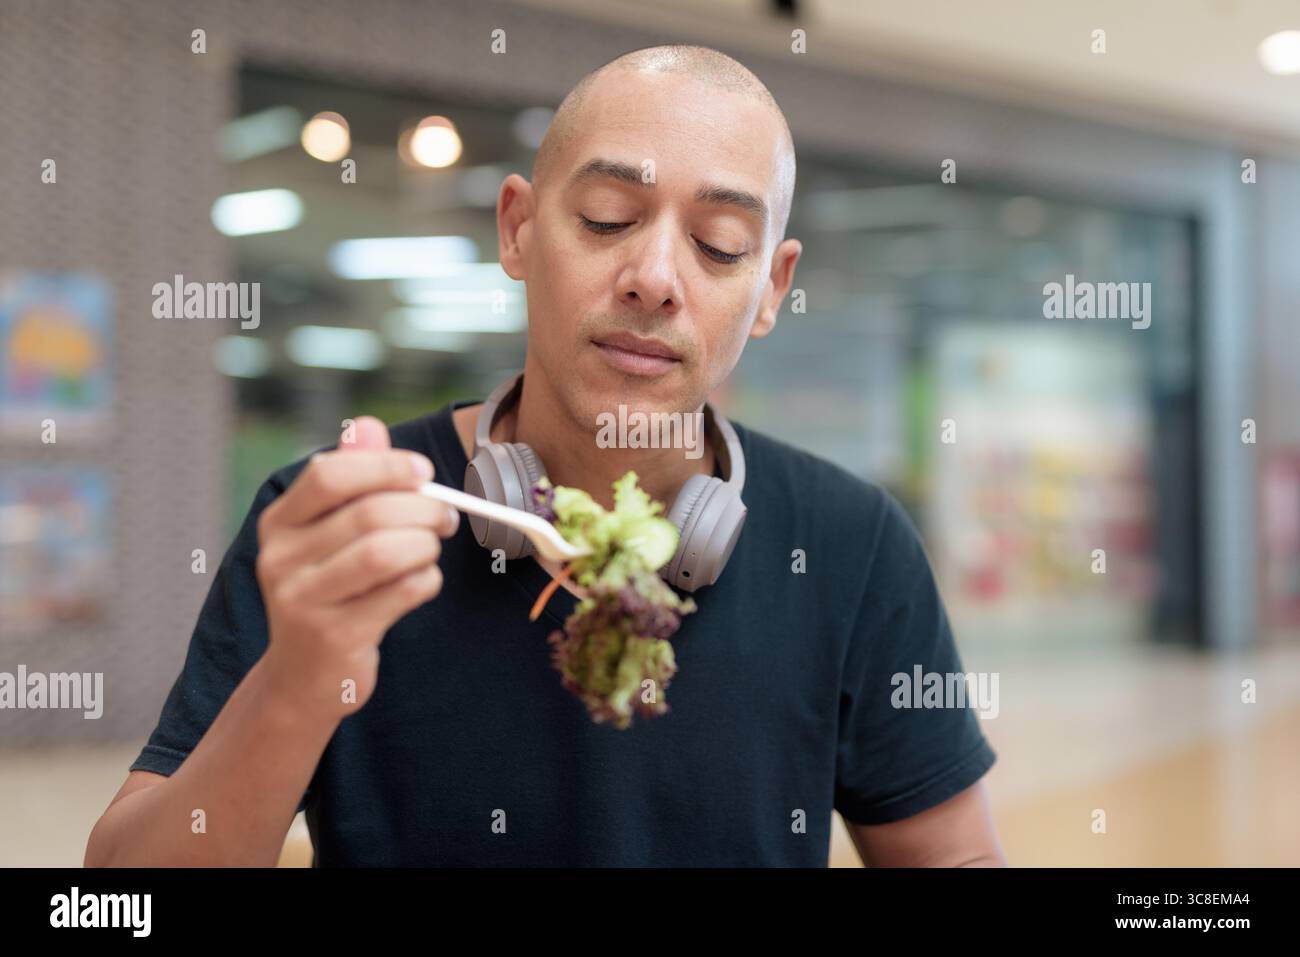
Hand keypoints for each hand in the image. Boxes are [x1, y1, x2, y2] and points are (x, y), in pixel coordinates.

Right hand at [254, 416, 457, 719]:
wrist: (302, 676)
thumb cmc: (329, 590)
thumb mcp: (326, 533)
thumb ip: (350, 477)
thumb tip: (368, 426)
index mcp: (279, 523)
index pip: (330, 474)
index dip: (386, 466)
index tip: (423, 473)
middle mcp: (281, 559)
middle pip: (370, 513)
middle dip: (423, 508)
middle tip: (445, 516)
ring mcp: (304, 601)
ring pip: (386, 553)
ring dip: (426, 545)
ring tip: (432, 547)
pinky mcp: (335, 636)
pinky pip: (401, 593)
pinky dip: (426, 581)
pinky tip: (421, 582)